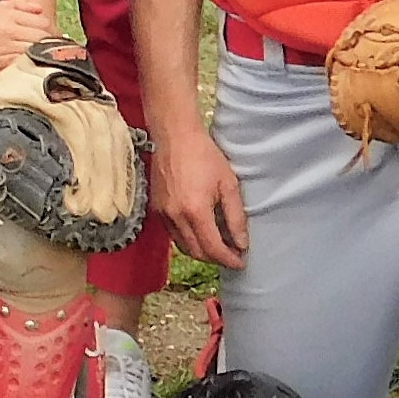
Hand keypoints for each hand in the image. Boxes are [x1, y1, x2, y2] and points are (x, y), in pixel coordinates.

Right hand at [0, 0, 53, 75]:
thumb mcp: (0, 7)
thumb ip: (21, 5)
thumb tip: (40, 9)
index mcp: (11, 16)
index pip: (42, 23)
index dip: (50, 29)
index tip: (52, 34)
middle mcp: (9, 31)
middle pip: (41, 38)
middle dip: (49, 42)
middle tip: (51, 46)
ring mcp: (5, 48)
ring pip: (33, 51)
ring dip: (41, 54)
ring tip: (42, 54)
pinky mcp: (0, 63)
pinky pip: (22, 63)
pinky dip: (28, 63)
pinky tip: (30, 62)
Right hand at [149, 125, 247, 269]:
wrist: (175, 136)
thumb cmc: (204, 155)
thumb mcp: (228, 184)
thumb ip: (235, 217)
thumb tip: (241, 243)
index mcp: (195, 211)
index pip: (213, 248)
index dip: (229, 259)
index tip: (240, 261)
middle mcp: (176, 217)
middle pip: (196, 252)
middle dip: (216, 259)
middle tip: (231, 255)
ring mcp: (163, 213)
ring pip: (182, 246)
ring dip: (201, 251)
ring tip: (217, 246)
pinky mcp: (156, 208)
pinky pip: (172, 234)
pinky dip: (187, 240)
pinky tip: (199, 232)